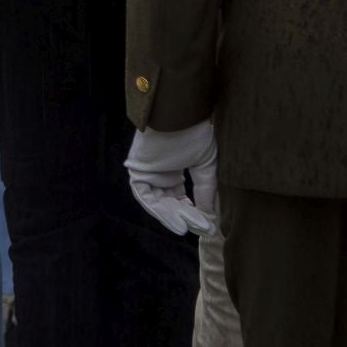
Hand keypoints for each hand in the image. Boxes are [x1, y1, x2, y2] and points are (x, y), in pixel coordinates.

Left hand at [126, 119, 217, 236]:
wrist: (180, 118)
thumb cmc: (194, 135)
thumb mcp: (205, 167)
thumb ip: (205, 192)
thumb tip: (209, 218)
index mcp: (172, 169)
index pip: (177, 197)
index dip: (190, 211)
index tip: (205, 224)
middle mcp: (157, 172)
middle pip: (167, 202)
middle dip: (184, 216)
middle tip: (201, 228)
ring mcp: (146, 172)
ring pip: (157, 202)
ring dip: (173, 216)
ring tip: (191, 228)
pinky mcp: (137, 171)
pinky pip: (145, 196)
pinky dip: (160, 211)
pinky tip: (178, 222)